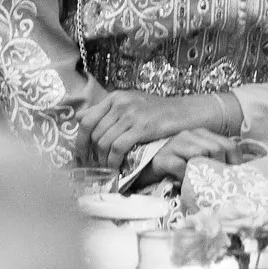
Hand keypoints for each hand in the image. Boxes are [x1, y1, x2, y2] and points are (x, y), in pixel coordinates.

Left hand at [76, 90, 234, 164]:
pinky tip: (116, 169)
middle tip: (93, 169)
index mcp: (115, 97)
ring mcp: (131, 114)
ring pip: (104, 141)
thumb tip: (81, 117)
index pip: (86, 119)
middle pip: (93, 133)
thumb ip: (108, 111)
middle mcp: (120, 103)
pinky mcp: (142, 127)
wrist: (188, 112)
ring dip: (102, 160)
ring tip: (105, 171)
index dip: (80, 141)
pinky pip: (118, 148)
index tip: (81, 157)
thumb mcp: (132, 104)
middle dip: (90, 155)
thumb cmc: (160, 112)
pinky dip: (114, 162)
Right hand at [147, 128, 236, 181]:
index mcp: (201, 135)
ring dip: (204, 172)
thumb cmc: (171, 167)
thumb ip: (211, 163)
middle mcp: (189, 135)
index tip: (238, 178)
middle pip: (217, 148)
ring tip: (204, 185)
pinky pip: (179, 166)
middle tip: (220, 185)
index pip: (229, 144)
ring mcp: (174, 144)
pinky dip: (185, 177)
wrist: (140, 169)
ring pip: (200, 153)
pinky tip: (185, 184)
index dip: (237, 162)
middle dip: (222, 168)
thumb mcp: (195, 162)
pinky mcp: (160, 157)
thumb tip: (234, 177)